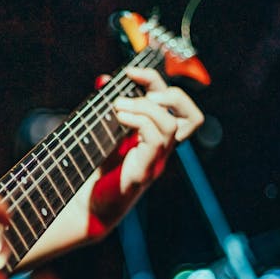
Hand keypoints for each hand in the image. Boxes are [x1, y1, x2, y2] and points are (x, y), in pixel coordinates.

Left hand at [88, 66, 203, 235]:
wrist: (88, 206)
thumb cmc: (97, 171)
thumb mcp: (103, 131)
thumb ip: (107, 106)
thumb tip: (103, 79)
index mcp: (158, 136)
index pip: (174, 103)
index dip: (156, 81)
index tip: (129, 72)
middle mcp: (163, 149)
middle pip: (191, 116)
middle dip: (166, 92)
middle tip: (136, 91)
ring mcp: (157, 161)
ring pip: (172, 124)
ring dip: (145, 107)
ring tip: (119, 107)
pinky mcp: (145, 172)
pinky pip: (156, 139)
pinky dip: (138, 121)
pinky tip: (119, 119)